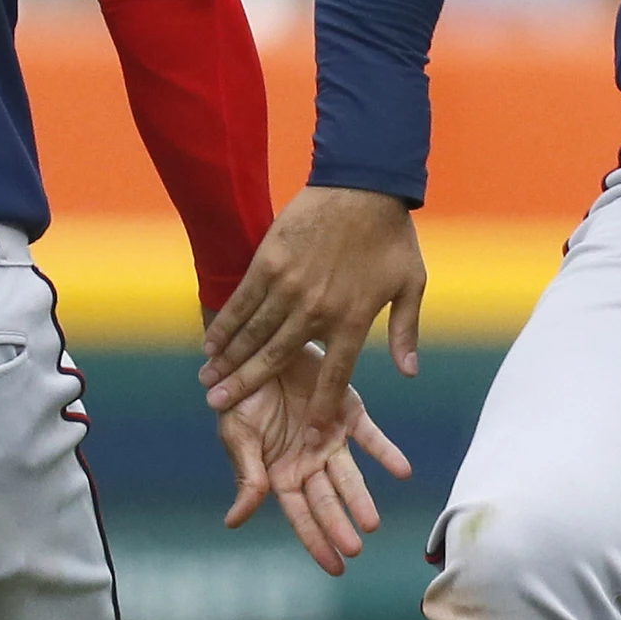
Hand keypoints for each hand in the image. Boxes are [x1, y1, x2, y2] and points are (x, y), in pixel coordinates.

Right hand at [199, 186, 426, 430]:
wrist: (364, 184)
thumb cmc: (391, 235)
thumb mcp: (411, 284)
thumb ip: (406, 331)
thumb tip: (409, 373)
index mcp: (352, 320)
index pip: (334, 375)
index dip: (321, 407)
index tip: (307, 435)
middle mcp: (316, 309)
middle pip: (277, 358)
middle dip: (247, 386)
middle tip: (218, 407)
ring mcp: (289, 285)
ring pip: (253, 332)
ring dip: (229, 360)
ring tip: (208, 382)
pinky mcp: (269, 261)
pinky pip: (242, 300)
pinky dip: (225, 323)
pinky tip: (211, 341)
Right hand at [216, 340, 412, 575]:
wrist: (257, 344)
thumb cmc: (237, 393)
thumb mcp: (237, 435)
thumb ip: (246, 477)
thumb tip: (234, 522)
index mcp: (280, 472)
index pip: (302, 515)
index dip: (317, 540)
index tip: (335, 567)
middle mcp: (309, 461)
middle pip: (327, 501)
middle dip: (340, 526)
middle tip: (355, 547)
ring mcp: (330, 437)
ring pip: (350, 475)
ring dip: (361, 497)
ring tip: (372, 521)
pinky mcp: (348, 410)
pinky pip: (370, 436)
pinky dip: (386, 453)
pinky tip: (402, 470)